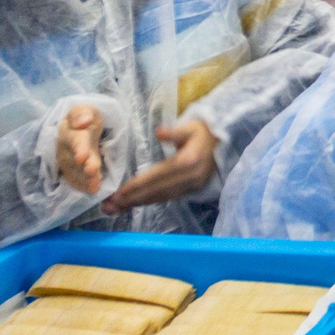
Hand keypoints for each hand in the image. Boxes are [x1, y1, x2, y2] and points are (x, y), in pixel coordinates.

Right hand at [53, 104, 106, 193]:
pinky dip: (85, 186)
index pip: (74, 139)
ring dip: (86, 179)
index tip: (82, 157)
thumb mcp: (86, 110)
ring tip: (95, 185)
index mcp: (68, 131)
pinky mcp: (73, 173)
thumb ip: (82, 113)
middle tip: (92, 172)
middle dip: (84, 167)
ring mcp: (68, 163)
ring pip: (76, 173)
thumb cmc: (85, 118)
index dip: (79, 148)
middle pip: (74, 160)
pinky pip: (77, 181)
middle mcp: (65, 149)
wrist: (82, 128)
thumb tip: (83, 121)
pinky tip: (94, 189)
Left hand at [100, 116, 218, 213]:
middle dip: (133, 199)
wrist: (222, 141)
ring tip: (119, 207)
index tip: (119, 192)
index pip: (158, 176)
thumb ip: (174, 132)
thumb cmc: (202, 131)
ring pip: (162, 197)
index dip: (137, 185)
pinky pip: (168, 198)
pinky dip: (151, 201)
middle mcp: (190, 177)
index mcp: (188, 161)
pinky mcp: (192, 190)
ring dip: (139, 203)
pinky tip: (137, 203)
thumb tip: (159, 132)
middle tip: (111, 205)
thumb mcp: (189, 127)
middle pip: (157, 191)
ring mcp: (192, 186)